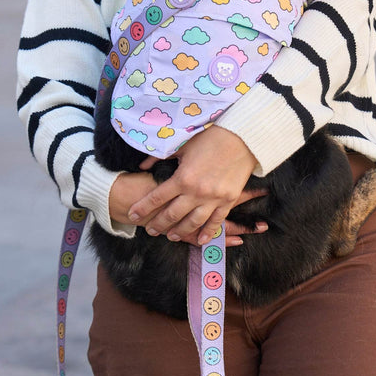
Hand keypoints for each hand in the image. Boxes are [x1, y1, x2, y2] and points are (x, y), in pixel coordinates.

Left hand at [117, 126, 264, 244]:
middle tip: (150, 230)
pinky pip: (216, 220)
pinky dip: (208, 231)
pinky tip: (201, 239)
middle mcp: (196, 192)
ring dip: (180, 231)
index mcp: (182, 178)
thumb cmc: (211, 137)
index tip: (133, 214)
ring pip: (193, 222)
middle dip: (159, 224)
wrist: (242, 137)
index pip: (157, 197)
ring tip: (171, 236)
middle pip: (172, 214)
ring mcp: (213, 198)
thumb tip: (143, 166)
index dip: (143, 208)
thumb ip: (161, 157)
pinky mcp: (228, 199)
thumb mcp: (183, 145)